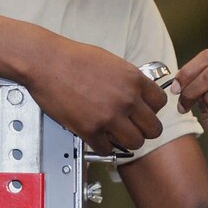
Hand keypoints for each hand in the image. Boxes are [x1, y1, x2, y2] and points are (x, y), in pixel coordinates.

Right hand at [21, 36, 166, 155]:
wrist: (47, 62)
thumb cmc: (74, 58)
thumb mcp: (112, 62)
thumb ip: (129, 80)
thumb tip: (138, 94)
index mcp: (134, 80)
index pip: (160, 104)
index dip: (151, 109)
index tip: (143, 111)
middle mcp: (126, 99)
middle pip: (153, 129)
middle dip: (144, 130)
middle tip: (133, 128)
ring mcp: (109, 116)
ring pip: (135, 143)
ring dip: (126, 141)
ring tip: (116, 134)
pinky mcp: (90, 130)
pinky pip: (107, 149)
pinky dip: (103, 146)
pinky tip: (98, 137)